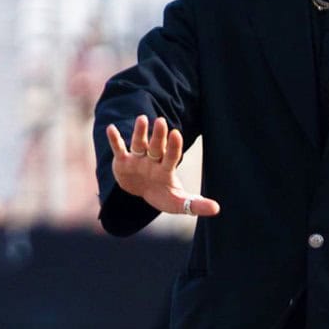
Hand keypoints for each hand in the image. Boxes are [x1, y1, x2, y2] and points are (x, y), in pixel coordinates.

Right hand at [105, 114, 219, 216]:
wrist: (143, 193)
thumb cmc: (163, 196)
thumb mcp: (179, 204)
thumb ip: (196, 205)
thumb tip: (217, 209)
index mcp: (166, 169)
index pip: (171, 156)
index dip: (173, 146)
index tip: (176, 133)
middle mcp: (153, 161)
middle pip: (156, 147)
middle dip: (158, 136)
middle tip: (161, 121)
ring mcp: (138, 160)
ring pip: (139, 144)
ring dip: (140, 132)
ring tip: (142, 118)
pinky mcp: (123, 162)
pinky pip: (119, 149)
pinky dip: (115, 140)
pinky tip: (111, 128)